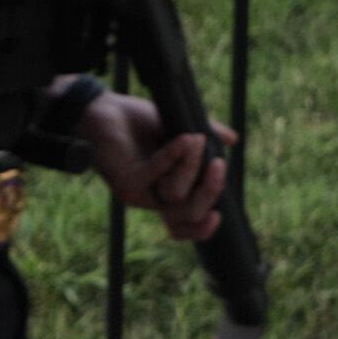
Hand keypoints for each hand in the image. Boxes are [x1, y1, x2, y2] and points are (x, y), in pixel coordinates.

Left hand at [84, 91, 235, 243]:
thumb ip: (208, 133)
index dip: (202, 229)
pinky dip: (173, 156)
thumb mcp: (180, 126)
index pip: (186, 225)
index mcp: (169, 192)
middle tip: (218, 165)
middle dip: (209, 191)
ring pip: (176, 195)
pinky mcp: (126, 181)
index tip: (219, 215)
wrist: (104, 109)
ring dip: (191, 166)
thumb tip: (233, 141)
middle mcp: (153, 197)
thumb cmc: (140, 121)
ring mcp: (139, 192)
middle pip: (189, 213)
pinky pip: (157, 174)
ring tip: (195, 139)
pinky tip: (185, 139)